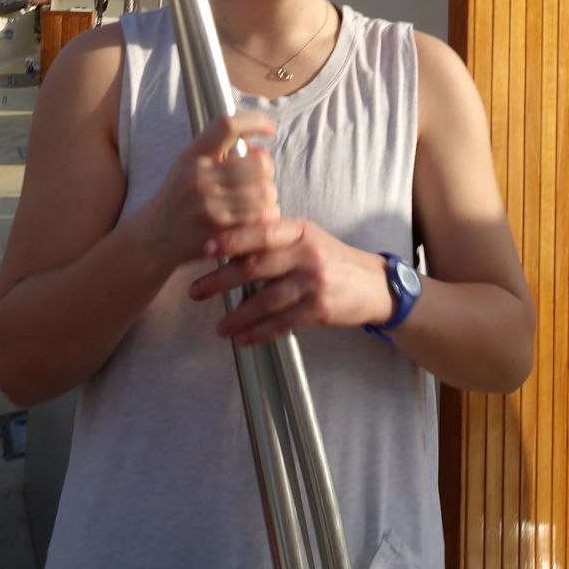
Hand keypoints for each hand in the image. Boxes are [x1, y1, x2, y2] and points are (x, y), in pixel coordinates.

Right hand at [144, 112, 279, 270]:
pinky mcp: (219, 234)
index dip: (255, 121)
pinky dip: (264, 218)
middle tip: (258, 179)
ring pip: (265, 193)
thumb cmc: (179, 197)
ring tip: (256, 202)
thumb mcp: (192, 165)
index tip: (270, 129)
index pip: (228, 125)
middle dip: (267, 170)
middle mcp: (200, 178)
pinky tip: (254, 219)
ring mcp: (210, 207)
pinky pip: (260, 220)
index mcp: (194, 155)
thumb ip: (224, 152)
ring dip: (268, 198)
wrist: (153, 238)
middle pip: (259, 163)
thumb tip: (263, 151)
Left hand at [188, 219, 393, 344]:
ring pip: (267, 300)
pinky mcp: (319, 309)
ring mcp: (314, 282)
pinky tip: (244, 338)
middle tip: (196, 291)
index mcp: (299, 230)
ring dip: (239, 315)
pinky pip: (283, 322)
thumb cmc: (329, 258)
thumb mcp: (306, 238)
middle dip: (221, 280)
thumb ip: (274, 239)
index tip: (206, 249)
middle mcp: (306, 253)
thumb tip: (229, 247)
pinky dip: (261, 332)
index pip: (261, 231)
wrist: (373, 284)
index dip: (232, 239)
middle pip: (256, 266)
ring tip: (220, 327)